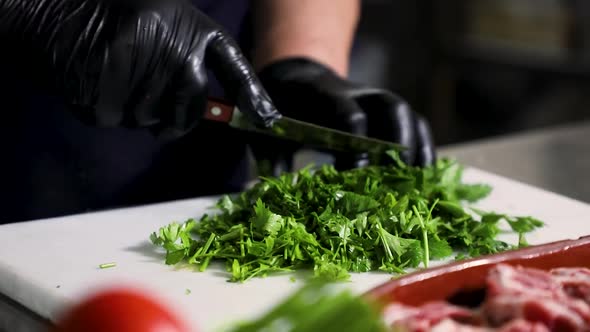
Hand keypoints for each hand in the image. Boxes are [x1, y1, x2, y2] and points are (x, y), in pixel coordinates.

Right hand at [0, 0, 279, 137]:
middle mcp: (177, 43)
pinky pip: (112, 119)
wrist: (54, 7)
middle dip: (170, 122)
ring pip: (148, 119)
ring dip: (129, 111)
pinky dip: (99, 109)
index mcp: (194, 27)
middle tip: (147, 104)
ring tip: (111, 74)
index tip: (270, 121)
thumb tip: (217, 114)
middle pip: (188, 112)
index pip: (233, 66)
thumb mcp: (162, 30)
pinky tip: (91, 79)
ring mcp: (145, 60)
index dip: (253, 95)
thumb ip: (187, 67)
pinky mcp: (110, 77)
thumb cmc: (114, 22)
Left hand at [251, 58, 434, 174]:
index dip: (355, 141)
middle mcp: (358, 93)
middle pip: (390, 108)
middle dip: (398, 142)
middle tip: (397, 178)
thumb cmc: (281, 109)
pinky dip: (424, 148)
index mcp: (324, 94)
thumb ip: (272, 156)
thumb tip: (274, 192)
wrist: (297, 80)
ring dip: (418, 148)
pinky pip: (414, 125)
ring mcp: (376, 101)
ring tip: (421, 182)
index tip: (354, 173)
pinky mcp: (386, 113)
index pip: (348, 113)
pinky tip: (426, 175)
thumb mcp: (269, 127)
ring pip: (408, 116)